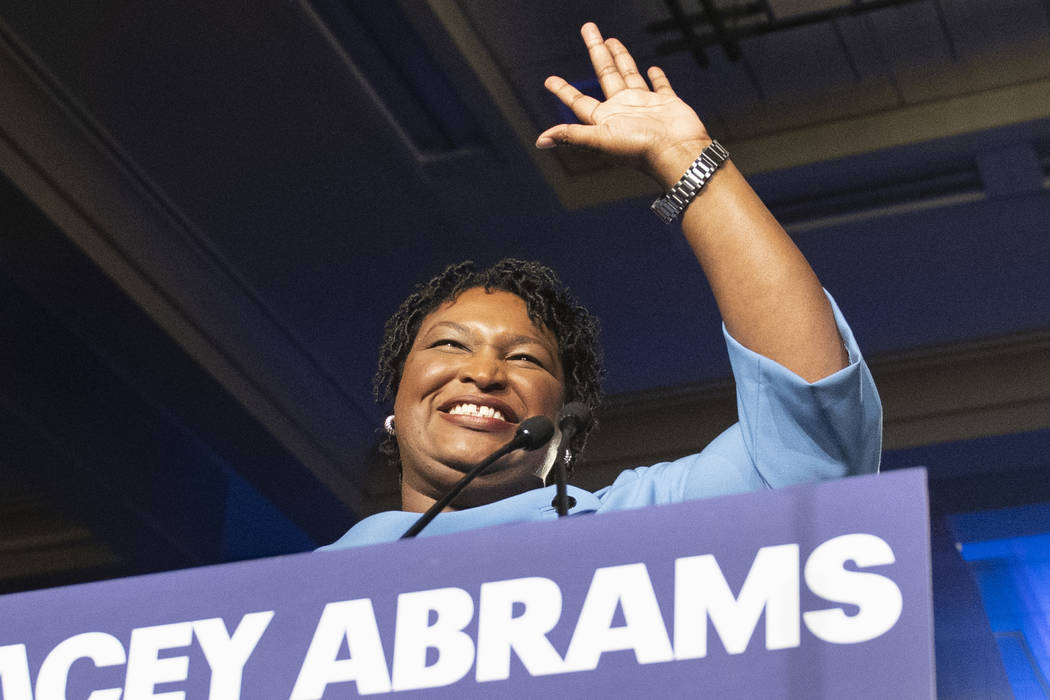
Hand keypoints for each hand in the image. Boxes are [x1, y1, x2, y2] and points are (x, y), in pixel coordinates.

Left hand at [536, 23, 709, 186]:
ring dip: (620, 57)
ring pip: (629, 74)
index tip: (549, 80)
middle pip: (604, 74)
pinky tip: (652, 68)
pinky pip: (660, 86)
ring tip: (611, 40)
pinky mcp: (666, 104)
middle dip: (596, 51)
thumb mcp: (601, 140)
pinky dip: (657, 77)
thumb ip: (572, 135)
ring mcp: (644, 106)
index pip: (579, 100)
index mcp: (604, 119)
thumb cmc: (639, 150)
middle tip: (588, 29)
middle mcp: (622, 110)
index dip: (563, 90)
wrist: (677, 152)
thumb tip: (540, 141)